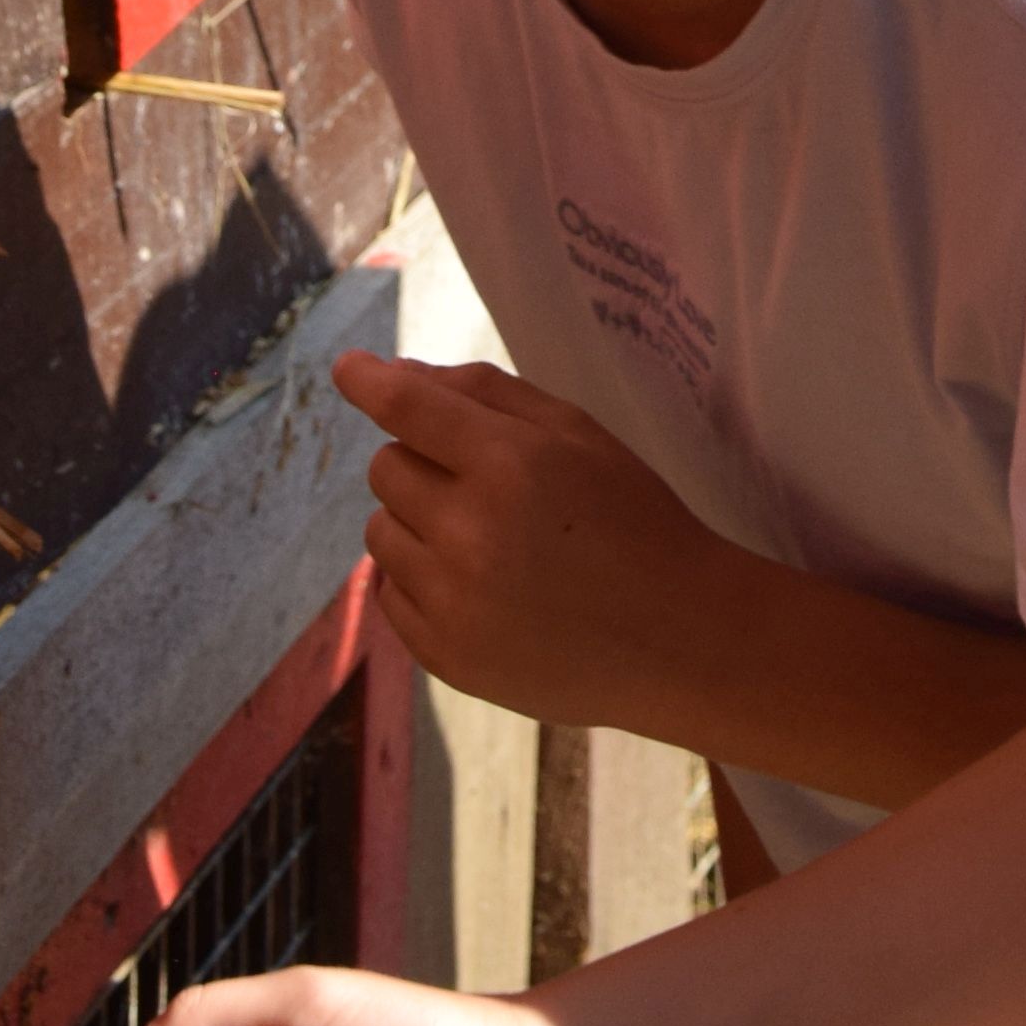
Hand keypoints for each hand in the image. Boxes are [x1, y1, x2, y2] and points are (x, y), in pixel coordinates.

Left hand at [345, 353, 757, 739]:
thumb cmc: (634, 521)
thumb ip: (488, 395)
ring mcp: (451, 601)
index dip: (368, 381)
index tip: (349, 370)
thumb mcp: (580, 435)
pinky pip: (388, 594)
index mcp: (510, 464)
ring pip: (379, 531)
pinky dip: (419, 581)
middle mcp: (468, 531)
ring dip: (416, 523)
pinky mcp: (443, 655)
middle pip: (386, 468)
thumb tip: (396, 375)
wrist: (676, 639)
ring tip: (484, 540)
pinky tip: (477, 586)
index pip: (407, 408)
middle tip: (482, 484)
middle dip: (422, 463)